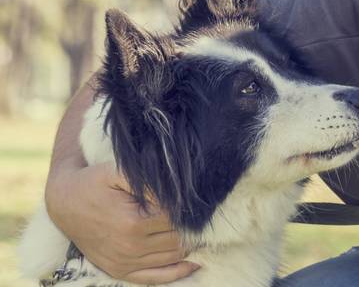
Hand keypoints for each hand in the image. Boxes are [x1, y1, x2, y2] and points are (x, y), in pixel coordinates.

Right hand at [45, 162, 198, 283]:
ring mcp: (125, 262)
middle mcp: (130, 247)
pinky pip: (157, 277)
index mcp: (133, 223)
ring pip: (173, 257)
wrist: (64, 201)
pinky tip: (195, 260)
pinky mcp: (120, 271)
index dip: (191, 209)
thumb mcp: (119, 171)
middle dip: (194, 227)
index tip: (198, 200)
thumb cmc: (94, 182)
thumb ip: (150, 180)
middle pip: (179, 239)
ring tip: (201, 230)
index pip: (178, 219)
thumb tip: (179, 192)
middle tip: (204, 214)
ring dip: (191, 245)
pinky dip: (179, 271)